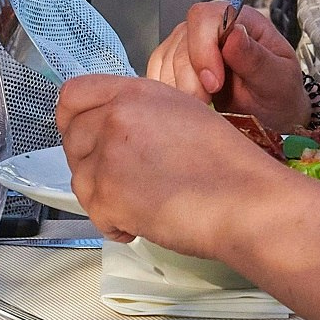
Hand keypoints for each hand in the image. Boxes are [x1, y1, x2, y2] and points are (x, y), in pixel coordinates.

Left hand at [55, 72, 282, 253]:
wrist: (247, 201)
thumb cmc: (228, 165)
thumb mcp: (182, 112)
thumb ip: (139, 113)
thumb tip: (110, 127)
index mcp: (134, 94)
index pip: (72, 95)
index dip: (72, 118)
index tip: (82, 136)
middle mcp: (115, 119)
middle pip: (72, 140)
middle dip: (92, 164)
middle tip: (124, 180)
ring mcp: (107, 157)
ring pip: (79, 179)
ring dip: (104, 196)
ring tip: (142, 203)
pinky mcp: (107, 196)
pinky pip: (94, 215)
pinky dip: (115, 225)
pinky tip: (143, 222)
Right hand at [145, 0, 312, 131]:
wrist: (273, 117)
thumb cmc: (279, 95)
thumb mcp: (279, 79)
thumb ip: (256, 58)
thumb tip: (235, 33)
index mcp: (241, 20)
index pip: (205, 17)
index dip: (203, 49)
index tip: (214, 83)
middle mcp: (213, 28)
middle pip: (181, 39)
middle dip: (190, 77)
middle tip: (206, 103)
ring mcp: (192, 44)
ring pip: (166, 57)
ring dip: (179, 88)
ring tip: (202, 107)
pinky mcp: (177, 64)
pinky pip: (159, 72)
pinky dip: (169, 92)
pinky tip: (188, 105)